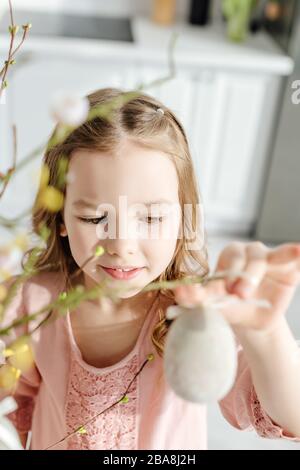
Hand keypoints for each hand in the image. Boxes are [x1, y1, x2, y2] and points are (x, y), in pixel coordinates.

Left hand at [173, 241, 299, 331]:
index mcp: (229, 258)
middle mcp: (248, 253)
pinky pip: (290, 256)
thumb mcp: (216, 305)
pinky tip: (298, 250)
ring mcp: (268, 258)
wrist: (255, 320)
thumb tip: (178, 293)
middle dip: (243, 276)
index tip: (223, 290)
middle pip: (246, 259)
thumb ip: (198, 299)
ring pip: (265, 258)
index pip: (226, 262)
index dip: (225, 275)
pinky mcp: (288, 265)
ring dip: (261, 270)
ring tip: (260, 283)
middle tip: (240, 294)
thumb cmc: (232, 307)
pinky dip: (293, 253)